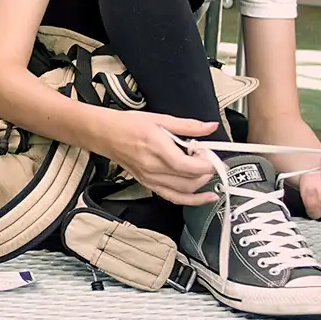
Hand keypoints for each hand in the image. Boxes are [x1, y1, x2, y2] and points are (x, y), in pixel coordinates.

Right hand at [101, 110, 220, 205]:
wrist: (105, 135)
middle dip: (206, 173)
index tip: (214, 158)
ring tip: (207, 174)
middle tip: (210, 160)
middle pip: (189, 181)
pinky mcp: (148, 184)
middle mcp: (153, 168)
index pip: (189, 167)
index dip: (207, 165)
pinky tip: (202, 197)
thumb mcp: (160, 119)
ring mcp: (150, 179)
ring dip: (201, 186)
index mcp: (158, 148)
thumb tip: (210, 127)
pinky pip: (172, 197)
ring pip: (183, 192)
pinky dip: (190, 200)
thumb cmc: (128, 125)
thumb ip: (188, 125)